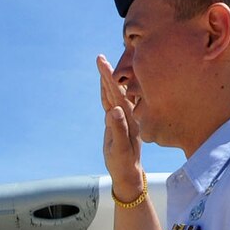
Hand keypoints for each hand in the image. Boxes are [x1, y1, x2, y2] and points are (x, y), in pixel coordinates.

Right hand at [96, 55, 144, 201]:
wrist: (127, 171)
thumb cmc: (123, 162)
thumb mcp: (119, 148)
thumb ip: (118, 128)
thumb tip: (114, 109)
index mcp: (129, 116)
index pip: (118, 93)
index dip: (110, 78)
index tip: (102, 65)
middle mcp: (129, 113)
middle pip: (117, 89)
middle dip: (108, 73)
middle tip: (99, 58)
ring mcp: (124, 116)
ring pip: (114, 93)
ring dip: (107, 79)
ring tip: (101, 65)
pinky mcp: (118, 120)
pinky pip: (111, 102)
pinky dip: (106, 91)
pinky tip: (104, 84)